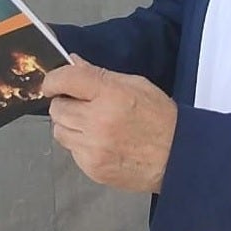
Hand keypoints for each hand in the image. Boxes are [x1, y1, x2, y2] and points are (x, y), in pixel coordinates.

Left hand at [41, 54, 176, 192]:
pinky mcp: (92, 168)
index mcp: (111, 94)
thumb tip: (73, 63)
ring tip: (92, 125)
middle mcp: (98, 121)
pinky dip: (80, 145)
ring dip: (69, 125)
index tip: (52, 83)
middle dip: (66, 103)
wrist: (178, 156)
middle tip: (82, 105)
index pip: (66, 80)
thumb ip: (99, 75)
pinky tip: (101, 142)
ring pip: (59, 131)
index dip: (53, 79)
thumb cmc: (160, 118)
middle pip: (57, 108)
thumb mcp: (135, 85)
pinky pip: (71, 152)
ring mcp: (93, 148)